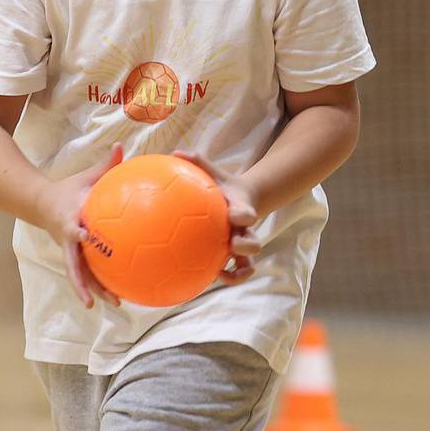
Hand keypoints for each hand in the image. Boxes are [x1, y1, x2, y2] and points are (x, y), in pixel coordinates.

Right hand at [36, 143, 123, 309]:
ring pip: (82, 274)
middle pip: (76, 265)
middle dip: (88, 282)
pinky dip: (101, 283)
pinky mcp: (74, 256)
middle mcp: (68, 240)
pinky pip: (88, 272)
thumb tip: (122, 146)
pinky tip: (120, 294)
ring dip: (97, 290)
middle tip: (106, 297)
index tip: (86, 238)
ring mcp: (69, 251)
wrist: (39, 203)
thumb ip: (105, 164)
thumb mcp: (84, 177)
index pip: (73, 228)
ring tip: (117, 303)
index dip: (78, 233)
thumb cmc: (67, 189)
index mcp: (70, 219)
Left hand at [176, 151, 261, 283]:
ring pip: (249, 262)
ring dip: (240, 270)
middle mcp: (245, 230)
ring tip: (223, 274)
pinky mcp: (238, 257)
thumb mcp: (213, 172)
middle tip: (232, 245)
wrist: (240, 199)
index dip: (243, 215)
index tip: (234, 215)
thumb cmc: (221, 186)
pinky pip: (238, 271)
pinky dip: (230, 277)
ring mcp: (243, 245)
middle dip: (246, 245)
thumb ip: (197, 162)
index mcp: (241, 209)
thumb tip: (176, 152)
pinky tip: (212, 278)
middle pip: (253, 242)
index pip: (247, 213)